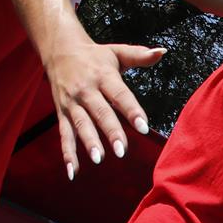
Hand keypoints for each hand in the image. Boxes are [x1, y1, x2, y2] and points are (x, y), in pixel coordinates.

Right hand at [47, 41, 163, 177]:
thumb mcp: (117, 52)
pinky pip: (64, 135)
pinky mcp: (61, 113)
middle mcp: (86, 90)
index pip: (120, 95)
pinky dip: (67, 154)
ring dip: (88, 142)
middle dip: (110, 132)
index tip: (143, 127)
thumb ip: (139, 56)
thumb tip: (162, 52)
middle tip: (123, 150)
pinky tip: (73, 172)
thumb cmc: (95, 56)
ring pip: (80, 124)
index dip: (132, 110)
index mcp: (103, 76)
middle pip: (100, 112)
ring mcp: (72, 103)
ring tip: (98, 159)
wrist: (59, 50)